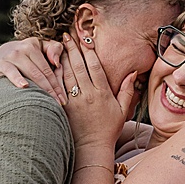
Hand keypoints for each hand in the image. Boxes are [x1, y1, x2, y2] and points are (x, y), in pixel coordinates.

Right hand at [0, 36, 64, 100]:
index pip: (47, 69)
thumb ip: (55, 49)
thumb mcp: (43, 47)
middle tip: (55, 104)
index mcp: (31, 47)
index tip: (62, 100)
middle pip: (34, 73)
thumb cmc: (31, 54)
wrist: (6, 51)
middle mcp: (17, 52)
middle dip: (46, 90)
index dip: (56, 85)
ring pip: (13, 72)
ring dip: (18, 80)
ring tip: (25, 87)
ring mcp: (3, 60)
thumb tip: (56, 62)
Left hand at [61, 34, 138, 148]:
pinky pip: (57, 87)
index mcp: (102, 93)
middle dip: (72, 49)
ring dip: (62, 58)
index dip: (89, 51)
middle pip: (78, 66)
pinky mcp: (63, 107)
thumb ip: (128, 90)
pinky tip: (51, 65)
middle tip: (66, 36)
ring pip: (66, 74)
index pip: (95, 66)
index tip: (84, 39)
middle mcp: (87, 94)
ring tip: (57, 46)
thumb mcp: (122, 110)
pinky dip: (54, 75)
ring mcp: (74, 101)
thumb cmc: (108, 129)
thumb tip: (133, 72)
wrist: (91, 148)